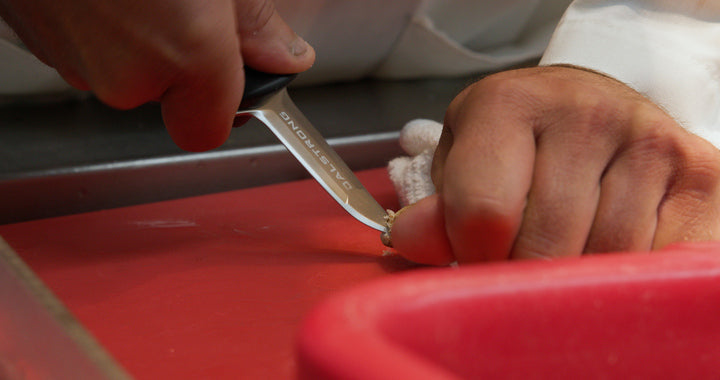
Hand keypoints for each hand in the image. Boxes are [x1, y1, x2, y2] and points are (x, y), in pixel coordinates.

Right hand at [0, 0, 313, 150]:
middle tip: (187, 2)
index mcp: (184, 53)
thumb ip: (255, 20)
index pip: (206, 131)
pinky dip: (97, 22)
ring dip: (136, 36)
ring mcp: (69, 56)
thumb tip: (284, 57)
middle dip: (180, 57)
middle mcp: (122, 72)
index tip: (238, 78)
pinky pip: (82, 46)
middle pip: (163, 94)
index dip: (225, 105)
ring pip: (119, 69)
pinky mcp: (33, 36)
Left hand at [389, 66, 719, 264]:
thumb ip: (439, 207)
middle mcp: (584, 112)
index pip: (484, 212)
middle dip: (524, 275)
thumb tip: (411, 238)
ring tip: (562, 254)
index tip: (478, 259)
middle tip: (519, 267)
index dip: (474, 256)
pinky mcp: (699, 172)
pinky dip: (627, 276)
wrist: (592, 109)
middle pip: (544, 246)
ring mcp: (648, 140)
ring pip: (604, 260)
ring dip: (576, 279)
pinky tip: (606, 253)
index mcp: (508, 105)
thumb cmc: (518, 143)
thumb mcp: (464, 162)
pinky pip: (660, 259)